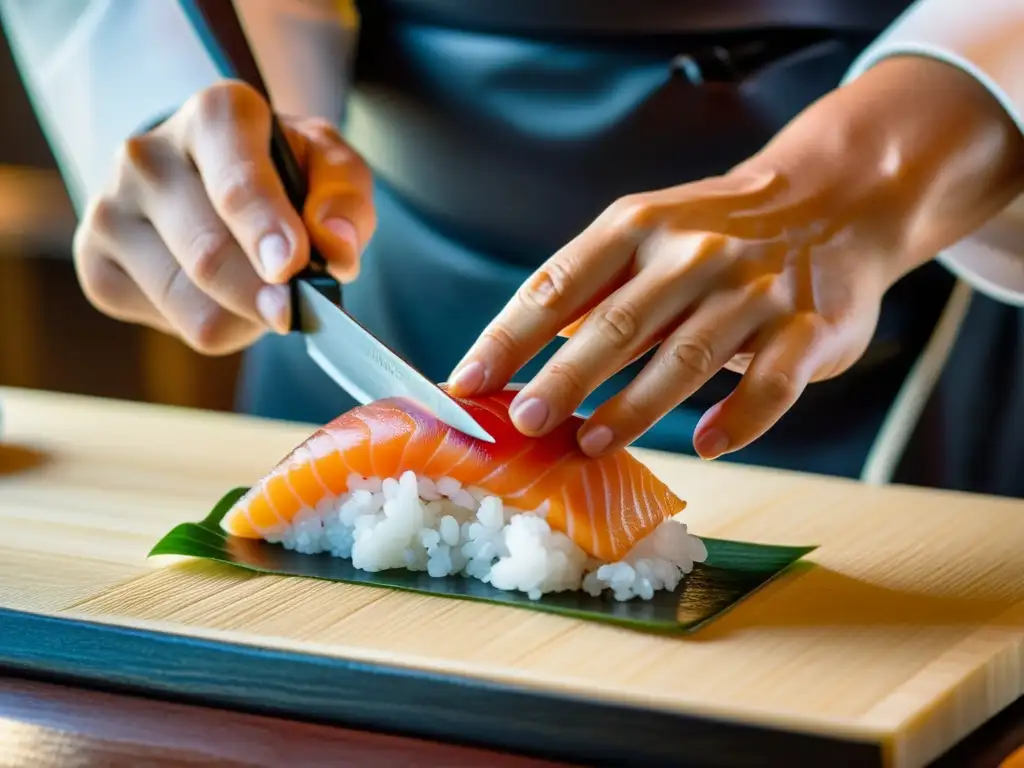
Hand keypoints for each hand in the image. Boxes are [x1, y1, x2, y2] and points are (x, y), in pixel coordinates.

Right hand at [73, 80, 375, 354]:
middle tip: (294, 312)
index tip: (291, 267)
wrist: (208, 174)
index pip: (237, 185)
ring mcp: (110, 211)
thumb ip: (344, 200)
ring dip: (244, 319)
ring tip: (263, 295)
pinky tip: (222, 297)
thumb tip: (337, 249)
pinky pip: (171, 327)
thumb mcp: (329, 166)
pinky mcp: (96, 265)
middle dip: (261, 296)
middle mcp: (147, 156)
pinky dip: (216, 327)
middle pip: (209, 256)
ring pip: (190, 305)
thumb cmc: (280, 170)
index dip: (265, 230)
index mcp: (214, 116)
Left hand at [449, 168, 889, 459]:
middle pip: (616, 324)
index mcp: (638, 227)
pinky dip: (740, 420)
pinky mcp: (807, 327)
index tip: (466, 382)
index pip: (558, 284)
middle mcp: (692, 254)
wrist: (834, 200)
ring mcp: (752, 291)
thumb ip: (590, 287)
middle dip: (563, 379)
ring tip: (590, 444)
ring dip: (634, 407)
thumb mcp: (646, 232)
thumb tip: (517, 352)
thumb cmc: (718, 229)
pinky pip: (772, 384)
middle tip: (522, 424)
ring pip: (685, 357)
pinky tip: (706, 445)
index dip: (508, 337)